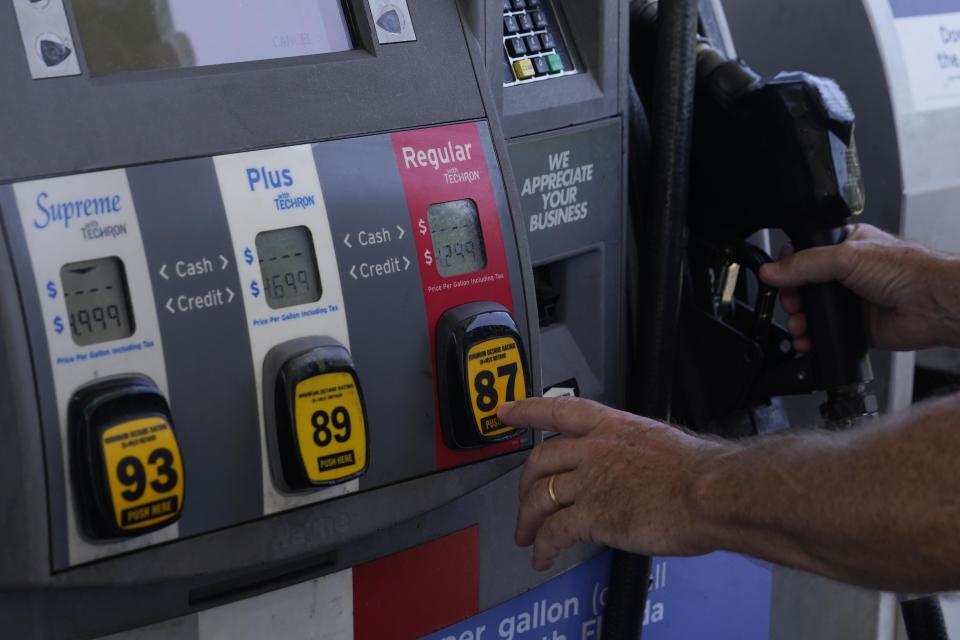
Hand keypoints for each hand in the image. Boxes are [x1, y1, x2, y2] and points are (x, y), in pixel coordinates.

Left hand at [501, 397, 728, 570]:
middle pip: (540, 460)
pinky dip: (544, 546)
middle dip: (524, 484)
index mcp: (612, 426)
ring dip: (527, 519)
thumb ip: (635, 453)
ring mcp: (590, 482)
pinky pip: (554, 531)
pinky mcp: (591, 515)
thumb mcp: (660, 444)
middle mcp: (594, 450)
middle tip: (523, 500)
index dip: (527, 410)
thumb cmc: (700, 472)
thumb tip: (632, 468)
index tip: (507, 411)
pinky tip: (543, 556)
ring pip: (540, 496)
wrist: (711, 492)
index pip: (558, 409)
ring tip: (527, 536)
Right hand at [759, 224, 959, 351]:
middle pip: (804, 287)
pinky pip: (825, 335)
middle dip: (791, 299)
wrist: (933, 304)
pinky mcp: (856, 327)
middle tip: (791, 305)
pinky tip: (806, 341)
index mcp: (845, 246)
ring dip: (799, 321)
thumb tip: (772, 270)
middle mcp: (847, 273)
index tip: (777, 279)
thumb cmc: (908, 270)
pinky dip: (812, 340)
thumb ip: (804, 264)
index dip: (788, 267)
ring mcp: (851, 302)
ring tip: (798, 325)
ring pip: (813, 313)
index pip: (805, 254)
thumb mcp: (846, 257)